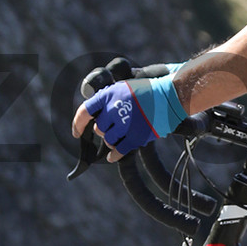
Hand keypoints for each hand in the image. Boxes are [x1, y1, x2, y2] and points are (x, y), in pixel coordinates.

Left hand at [73, 69, 187, 160]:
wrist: (171, 96)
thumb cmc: (147, 92)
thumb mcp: (124, 88)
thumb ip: (108, 101)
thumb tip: (93, 119)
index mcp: (110, 94)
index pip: (85, 111)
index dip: (78, 124)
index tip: (76, 133)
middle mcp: (115, 108)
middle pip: (99, 128)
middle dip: (104, 130)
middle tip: (115, 128)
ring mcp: (126, 122)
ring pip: (109, 140)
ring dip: (112, 141)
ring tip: (122, 136)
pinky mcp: (136, 135)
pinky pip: (119, 150)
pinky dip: (114, 155)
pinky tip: (112, 157)